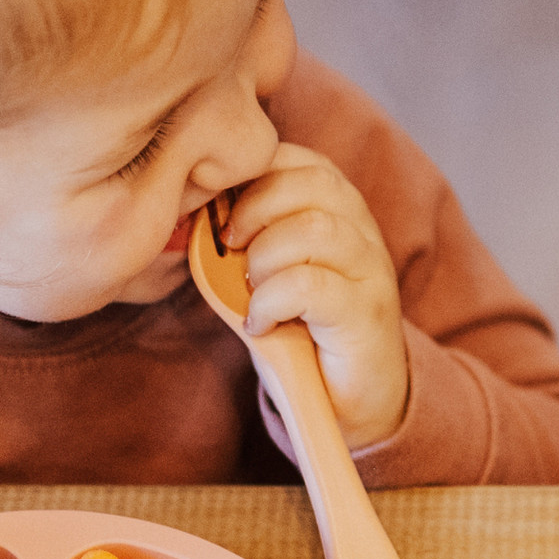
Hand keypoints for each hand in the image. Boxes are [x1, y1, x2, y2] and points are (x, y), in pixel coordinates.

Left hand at [223, 144, 410, 449]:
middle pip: (310, 182)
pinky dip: (271, 302)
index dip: (250, 173)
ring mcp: (369, 272)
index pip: (296, 159)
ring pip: (313, 229)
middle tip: (229, 248)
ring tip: (250, 291)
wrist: (348, 399)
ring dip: (263, 258)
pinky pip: (311, 285)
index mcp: (338, 210)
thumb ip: (241, 241)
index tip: (218, 212)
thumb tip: (189, 214)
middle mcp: (362, 231)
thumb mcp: (265, 274)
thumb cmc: (300, 331)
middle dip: (252, 210)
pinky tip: (261, 324)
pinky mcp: (366, 314)